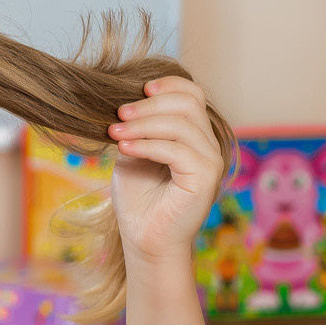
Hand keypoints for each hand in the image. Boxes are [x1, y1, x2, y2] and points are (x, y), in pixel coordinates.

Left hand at [106, 75, 224, 265]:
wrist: (145, 240)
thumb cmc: (138, 200)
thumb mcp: (132, 154)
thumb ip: (137, 129)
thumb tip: (127, 104)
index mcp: (194, 136)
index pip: (193, 95)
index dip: (169, 84)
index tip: (138, 88)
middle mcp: (208, 145)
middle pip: (188, 104)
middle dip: (149, 105)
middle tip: (118, 114)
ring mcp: (210, 161)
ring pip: (182, 124)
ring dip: (143, 124)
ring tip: (115, 131)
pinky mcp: (205, 177)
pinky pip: (177, 150)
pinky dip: (148, 144)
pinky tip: (124, 147)